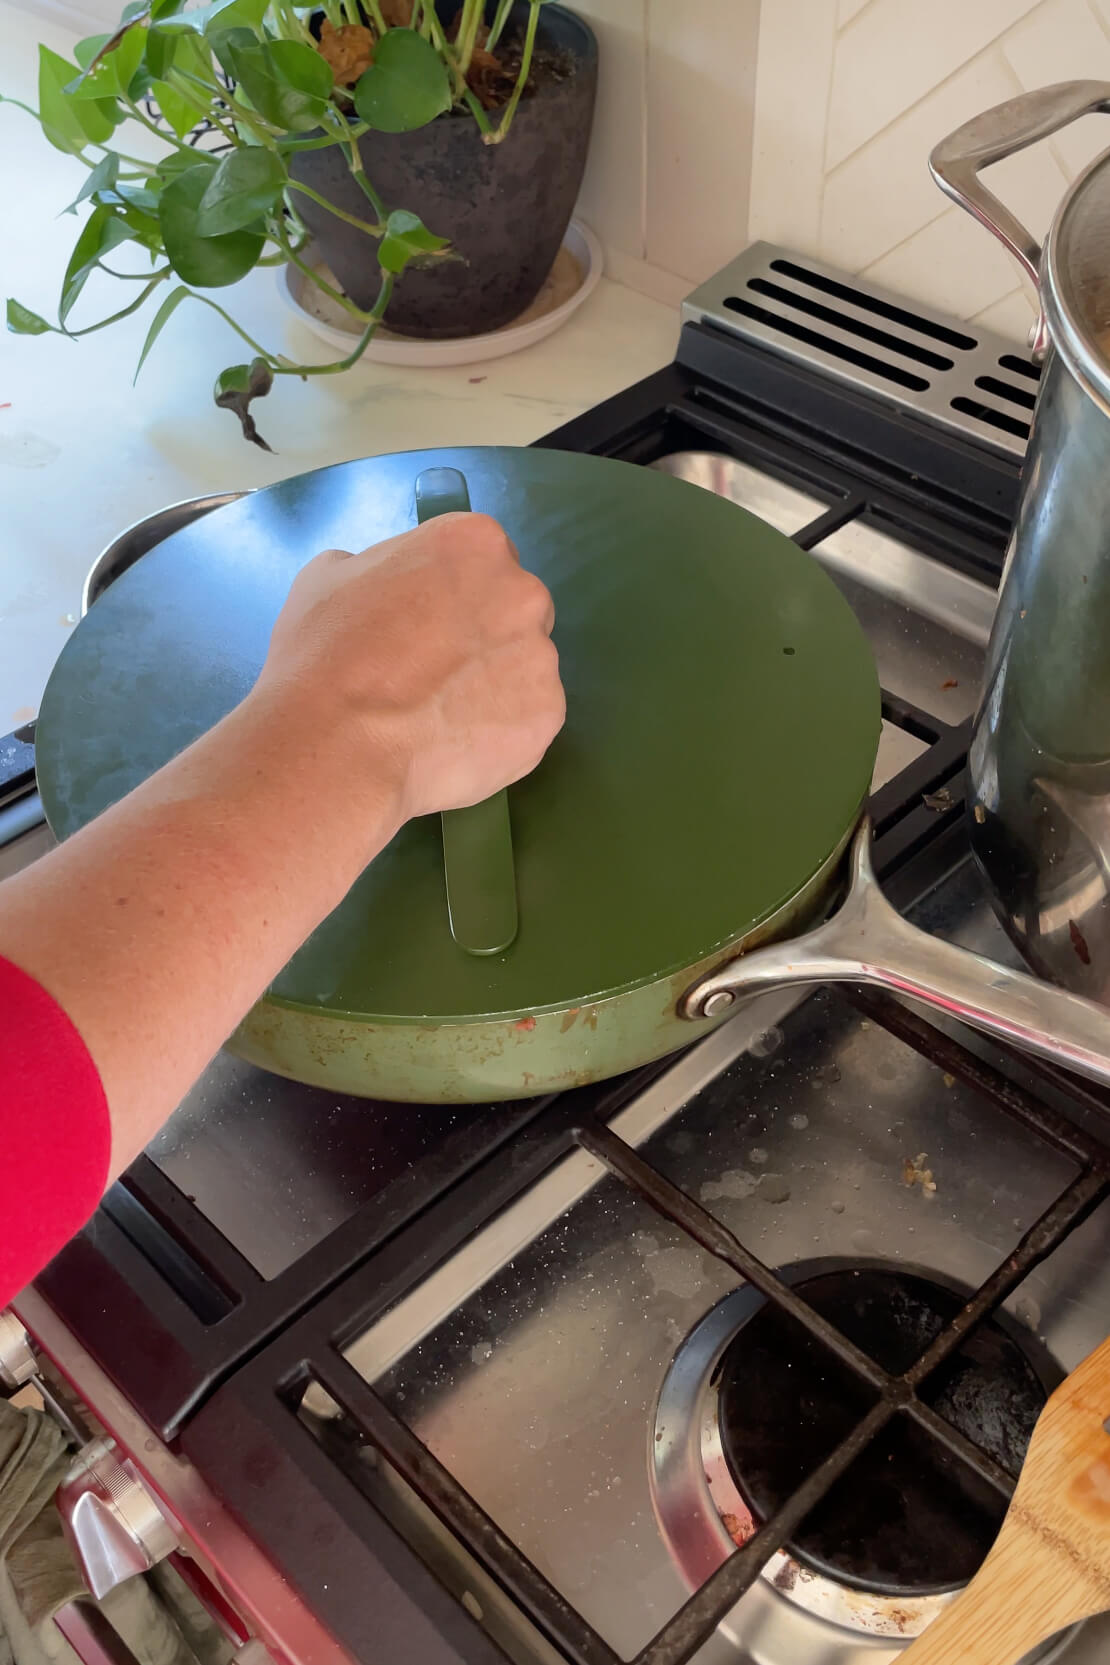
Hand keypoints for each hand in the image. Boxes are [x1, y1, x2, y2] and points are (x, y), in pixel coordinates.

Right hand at [255, 511, 564, 823]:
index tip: (423, 627)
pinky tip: (452, 747)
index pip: (480, 561)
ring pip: (523, 670)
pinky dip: (498, 735)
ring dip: (492, 688)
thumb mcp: (327, 578)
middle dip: (482, 638)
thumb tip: (385, 586)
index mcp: (474, 543)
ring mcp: (542, 658)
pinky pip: (525, 721)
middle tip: (432, 675)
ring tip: (437, 720)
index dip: (450, 597)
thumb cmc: (324, 654)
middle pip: (514, 611)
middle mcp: (523, 592)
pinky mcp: (547, 717)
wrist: (339, 746)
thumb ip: (378, 567)